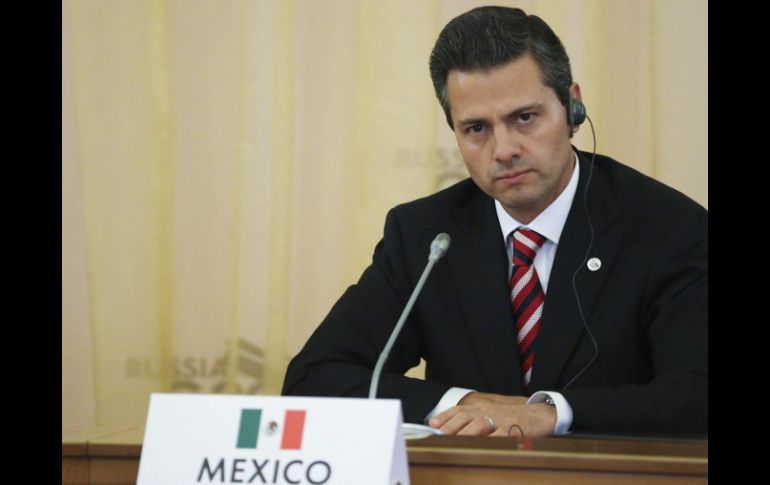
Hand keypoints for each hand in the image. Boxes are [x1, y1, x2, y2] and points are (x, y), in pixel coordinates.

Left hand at [428, 391, 555, 437]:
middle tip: (439, 436)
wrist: (539, 414)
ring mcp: (500, 419)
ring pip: (480, 424)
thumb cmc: (511, 416)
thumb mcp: (490, 413)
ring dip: (466, 433)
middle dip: (451, 426)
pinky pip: (500, 435)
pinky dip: (490, 440)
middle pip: (465, 416)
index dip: (445, 416)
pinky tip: (482, 446)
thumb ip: (472, 419)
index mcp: (481, 406)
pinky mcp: (513, 428)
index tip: (432, 424)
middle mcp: (488, 411)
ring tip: (455, 442)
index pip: (459, 409)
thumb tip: (450, 428)